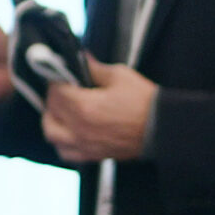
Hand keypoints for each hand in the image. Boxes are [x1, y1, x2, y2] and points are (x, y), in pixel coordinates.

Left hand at [41, 61, 158, 162]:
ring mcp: (85, 145)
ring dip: (52, 120)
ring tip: (61, 110)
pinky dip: (61, 142)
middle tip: (63, 89)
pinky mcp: (93, 155)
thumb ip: (94, 68)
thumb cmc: (144, 102)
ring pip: (52, 134)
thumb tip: (80, 58)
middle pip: (50, 111)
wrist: (163, 128)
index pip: (55, 91)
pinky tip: (68, 132)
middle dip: (53, 97)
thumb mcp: (119, 76)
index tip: (60, 74)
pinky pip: (65, 152)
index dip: (56, 79)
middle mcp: (79, 129)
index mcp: (84, 107)